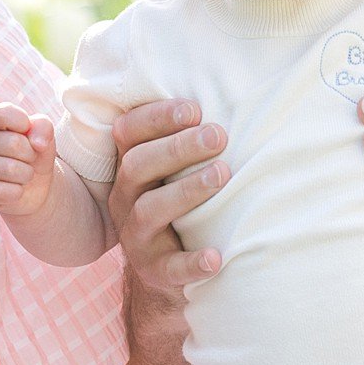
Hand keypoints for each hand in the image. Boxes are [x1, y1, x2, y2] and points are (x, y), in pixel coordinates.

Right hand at [0, 103, 57, 216]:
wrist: (34, 188)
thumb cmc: (36, 155)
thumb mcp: (45, 136)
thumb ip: (43, 127)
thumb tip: (37, 143)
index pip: (3, 114)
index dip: (23, 123)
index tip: (28, 133)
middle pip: (14, 143)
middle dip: (31, 154)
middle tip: (29, 159)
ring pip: (11, 169)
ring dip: (27, 175)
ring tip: (23, 174)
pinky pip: (4, 191)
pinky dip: (18, 192)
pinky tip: (15, 189)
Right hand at [106, 98, 228, 289]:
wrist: (168, 270)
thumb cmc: (182, 204)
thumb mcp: (174, 170)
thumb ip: (189, 138)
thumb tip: (239, 94)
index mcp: (128, 167)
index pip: (128, 133)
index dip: (157, 118)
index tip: (194, 109)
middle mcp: (124, 198)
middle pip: (138, 166)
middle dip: (177, 148)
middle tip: (218, 136)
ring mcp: (136, 237)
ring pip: (149, 211)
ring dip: (186, 191)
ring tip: (222, 175)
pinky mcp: (154, 271)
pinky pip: (170, 268)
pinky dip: (192, 263)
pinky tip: (216, 257)